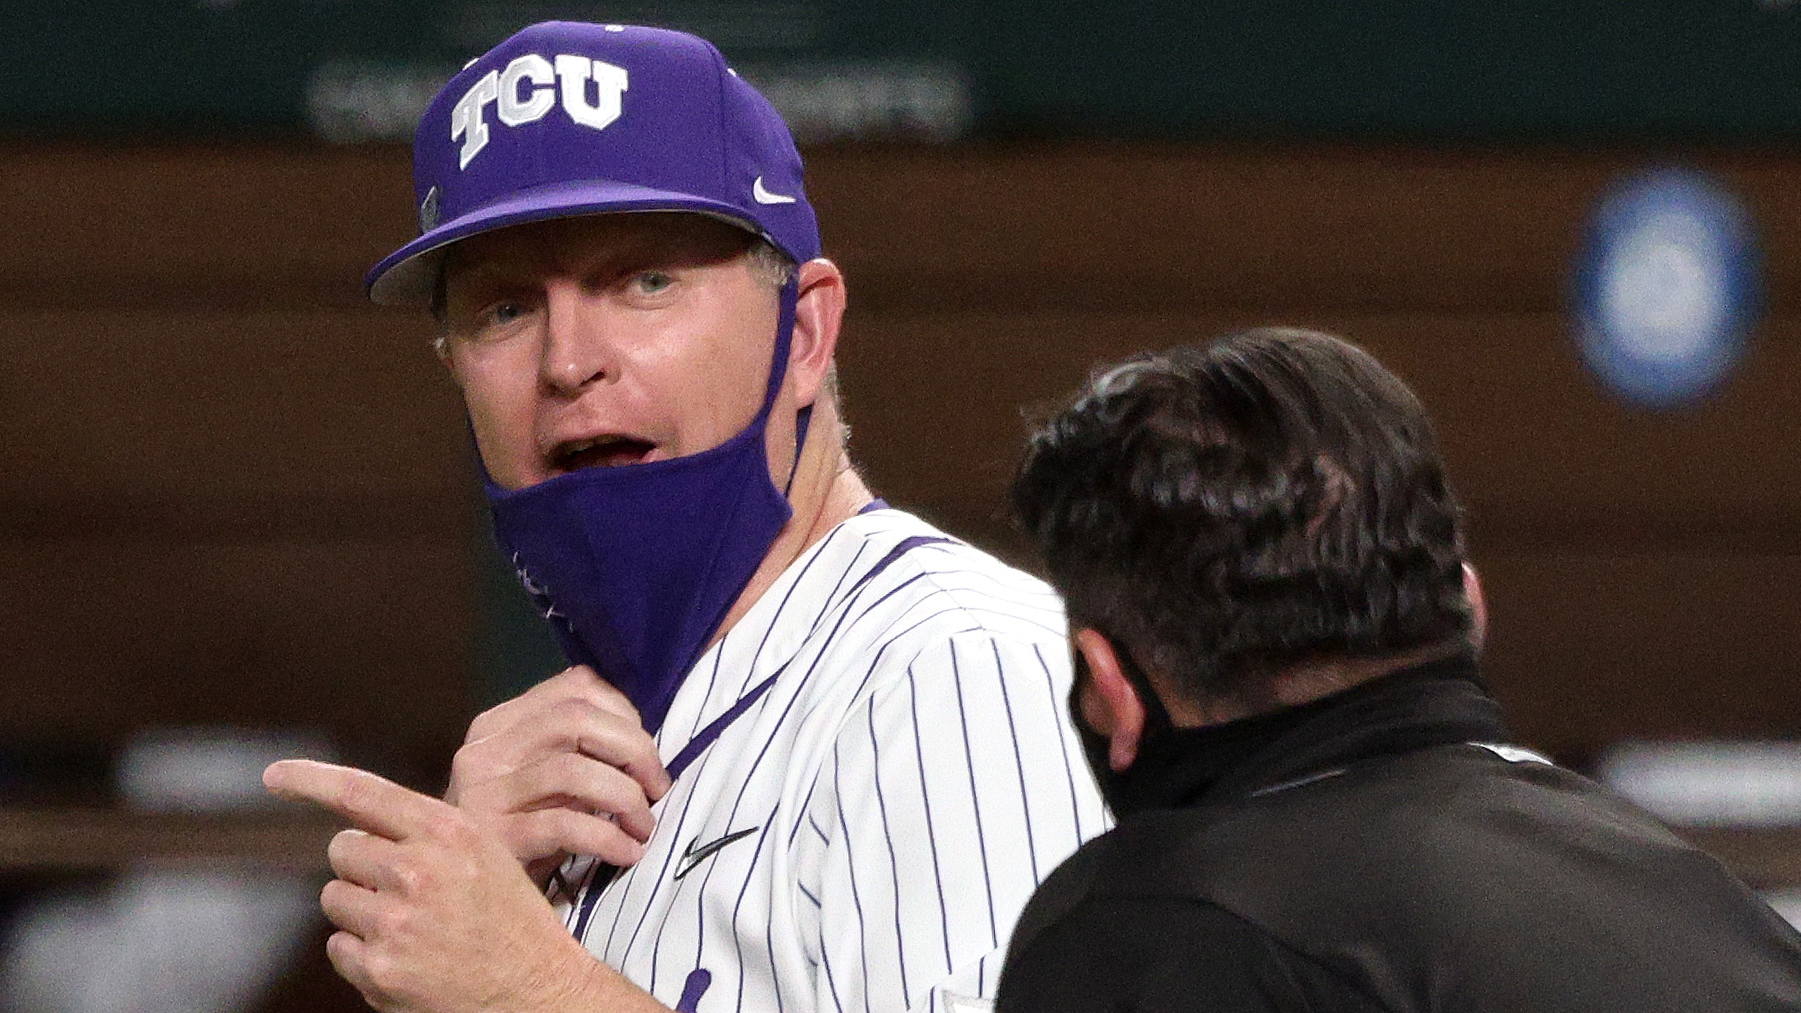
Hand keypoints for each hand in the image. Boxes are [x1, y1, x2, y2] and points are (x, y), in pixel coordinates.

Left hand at [264, 759, 668, 1012]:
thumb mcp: (486, 852)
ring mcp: (395, 923)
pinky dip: (362, 953)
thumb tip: (362, 818)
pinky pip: (338, 946)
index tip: (274, 777)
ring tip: (411, 926)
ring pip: (334, 897)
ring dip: (361, 910)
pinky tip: (406, 957)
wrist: (539, 989)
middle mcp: (418, 871)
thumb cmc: (512, 917)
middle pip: (342, 848)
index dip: (310, 779)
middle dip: (363, 866)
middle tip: (404, 888)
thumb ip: (428, 830)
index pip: (361, 793)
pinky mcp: (379, 971)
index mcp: (448, 832)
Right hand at [446, 666, 672, 880]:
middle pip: (577, 719)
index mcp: (498, 724)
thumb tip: (641, 741)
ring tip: (643, 826)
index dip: (624, 712)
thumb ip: (572, 750)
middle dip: (634, 749)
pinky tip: (627, 853)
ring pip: (573, 770)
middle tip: (657, 788)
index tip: (644, 751)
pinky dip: (609, 838)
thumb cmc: (512, 837)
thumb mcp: (537, 782)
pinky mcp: (493, 840)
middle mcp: (484, 750)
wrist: (457, 898)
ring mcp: (483, 795)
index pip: (575, 686)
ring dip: (626, 797)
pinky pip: (564, 826)